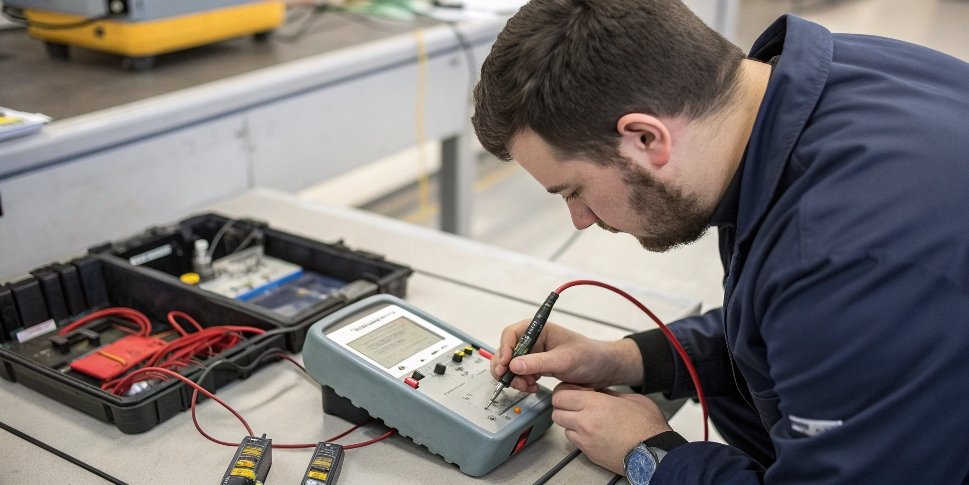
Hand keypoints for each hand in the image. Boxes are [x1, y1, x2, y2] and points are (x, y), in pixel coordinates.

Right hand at [490, 321, 643, 392]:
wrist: (602, 370)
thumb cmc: (589, 357)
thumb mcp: (564, 360)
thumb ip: (538, 362)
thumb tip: (514, 365)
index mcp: (539, 328)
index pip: (511, 334)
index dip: (505, 349)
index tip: (505, 365)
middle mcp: (533, 339)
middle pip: (506, 350)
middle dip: (507, 368)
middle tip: (512, 381)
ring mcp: (533, 353)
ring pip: (510, 365)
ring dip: (514, 378)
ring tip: (528, 386)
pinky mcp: (536, 366)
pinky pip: (519, 374)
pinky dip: (522, 383)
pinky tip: (532, 387)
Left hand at [552, 383, 671, 474]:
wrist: (654, 453)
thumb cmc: (648, 428)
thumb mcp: (631, 399)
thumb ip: (609, 393)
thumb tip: (598, 392)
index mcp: (597, 405)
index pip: (561, 395)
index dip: (565, 391)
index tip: (573, 391)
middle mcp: (587, 422)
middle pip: (556, 411)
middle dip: (563, 405)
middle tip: (574, 403)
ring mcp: (586, 440)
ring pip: (563, 426)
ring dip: (570, 421)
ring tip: (585, 418)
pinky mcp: (588, 453)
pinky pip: (573, 440)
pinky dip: (577, 434)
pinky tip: (591, 431)